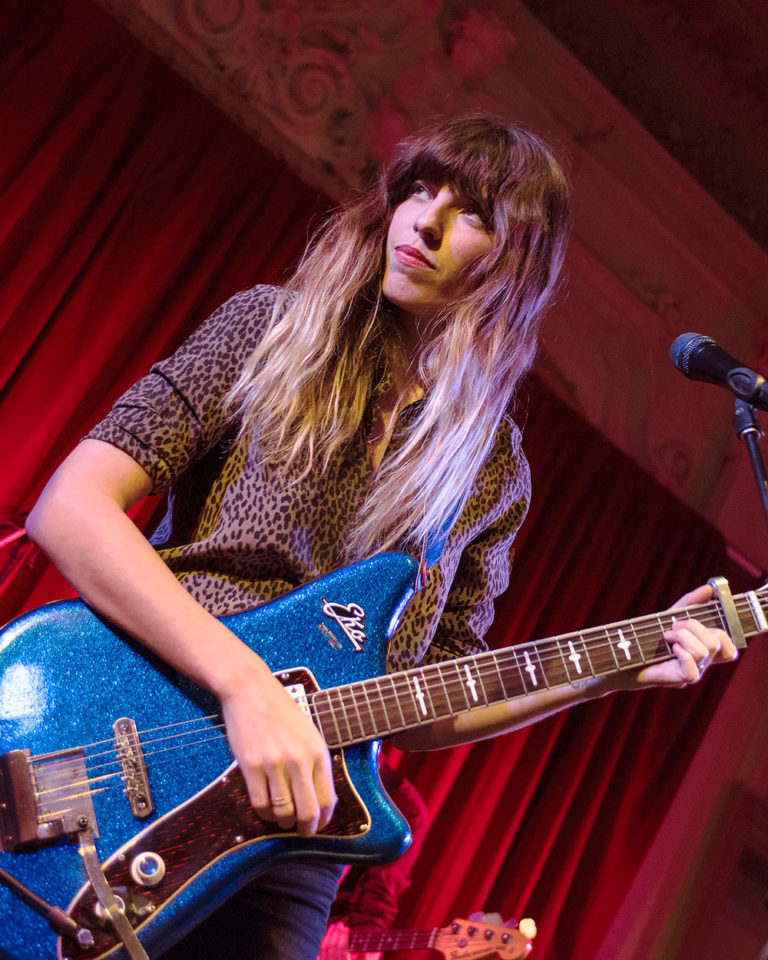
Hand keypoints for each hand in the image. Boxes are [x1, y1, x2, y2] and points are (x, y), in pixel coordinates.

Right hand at [219, 648, 336, 835]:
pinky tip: (265, 808)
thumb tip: (320, 798)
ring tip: (281, 820)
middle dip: (305, 829)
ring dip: (282, 823)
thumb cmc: (281, 710)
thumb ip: (315, 762)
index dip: (323, 820)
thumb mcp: (309, 732)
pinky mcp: (251, 765)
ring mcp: (275, 764)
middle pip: (307, 812)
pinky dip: (264, 813)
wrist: (251, 689)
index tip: (317, 825)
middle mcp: (299, 760)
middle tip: (300, 831)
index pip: (327, 800)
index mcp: (318, 752)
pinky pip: (260, 803)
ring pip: (282, 812)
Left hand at [318, 922, 381, 959]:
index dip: (343, 939)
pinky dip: (322, 949)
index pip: (342, 952)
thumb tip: (377, 950)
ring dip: (328, 938)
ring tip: (333, 927)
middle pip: (331, 950)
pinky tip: (326, 943)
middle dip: (335, 934)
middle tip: (340, 924)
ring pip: (324, 952)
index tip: (347, 928)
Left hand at [615, 584, 737, 689]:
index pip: (731, 649)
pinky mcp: (677, 680)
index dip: (724, 633)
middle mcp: (701, 664)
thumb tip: (710, 588)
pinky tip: (670, 648)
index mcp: (703, 651)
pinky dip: (682, 653)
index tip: (699, 621)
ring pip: (705, 652)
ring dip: (684, 636)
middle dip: (695, 626)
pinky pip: (693, 670)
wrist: (620, 657)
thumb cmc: (646, 639)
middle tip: (673, 626)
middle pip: (718, 643)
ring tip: (666, 635)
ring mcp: (691, 673)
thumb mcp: (669, 617)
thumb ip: (690, 603)